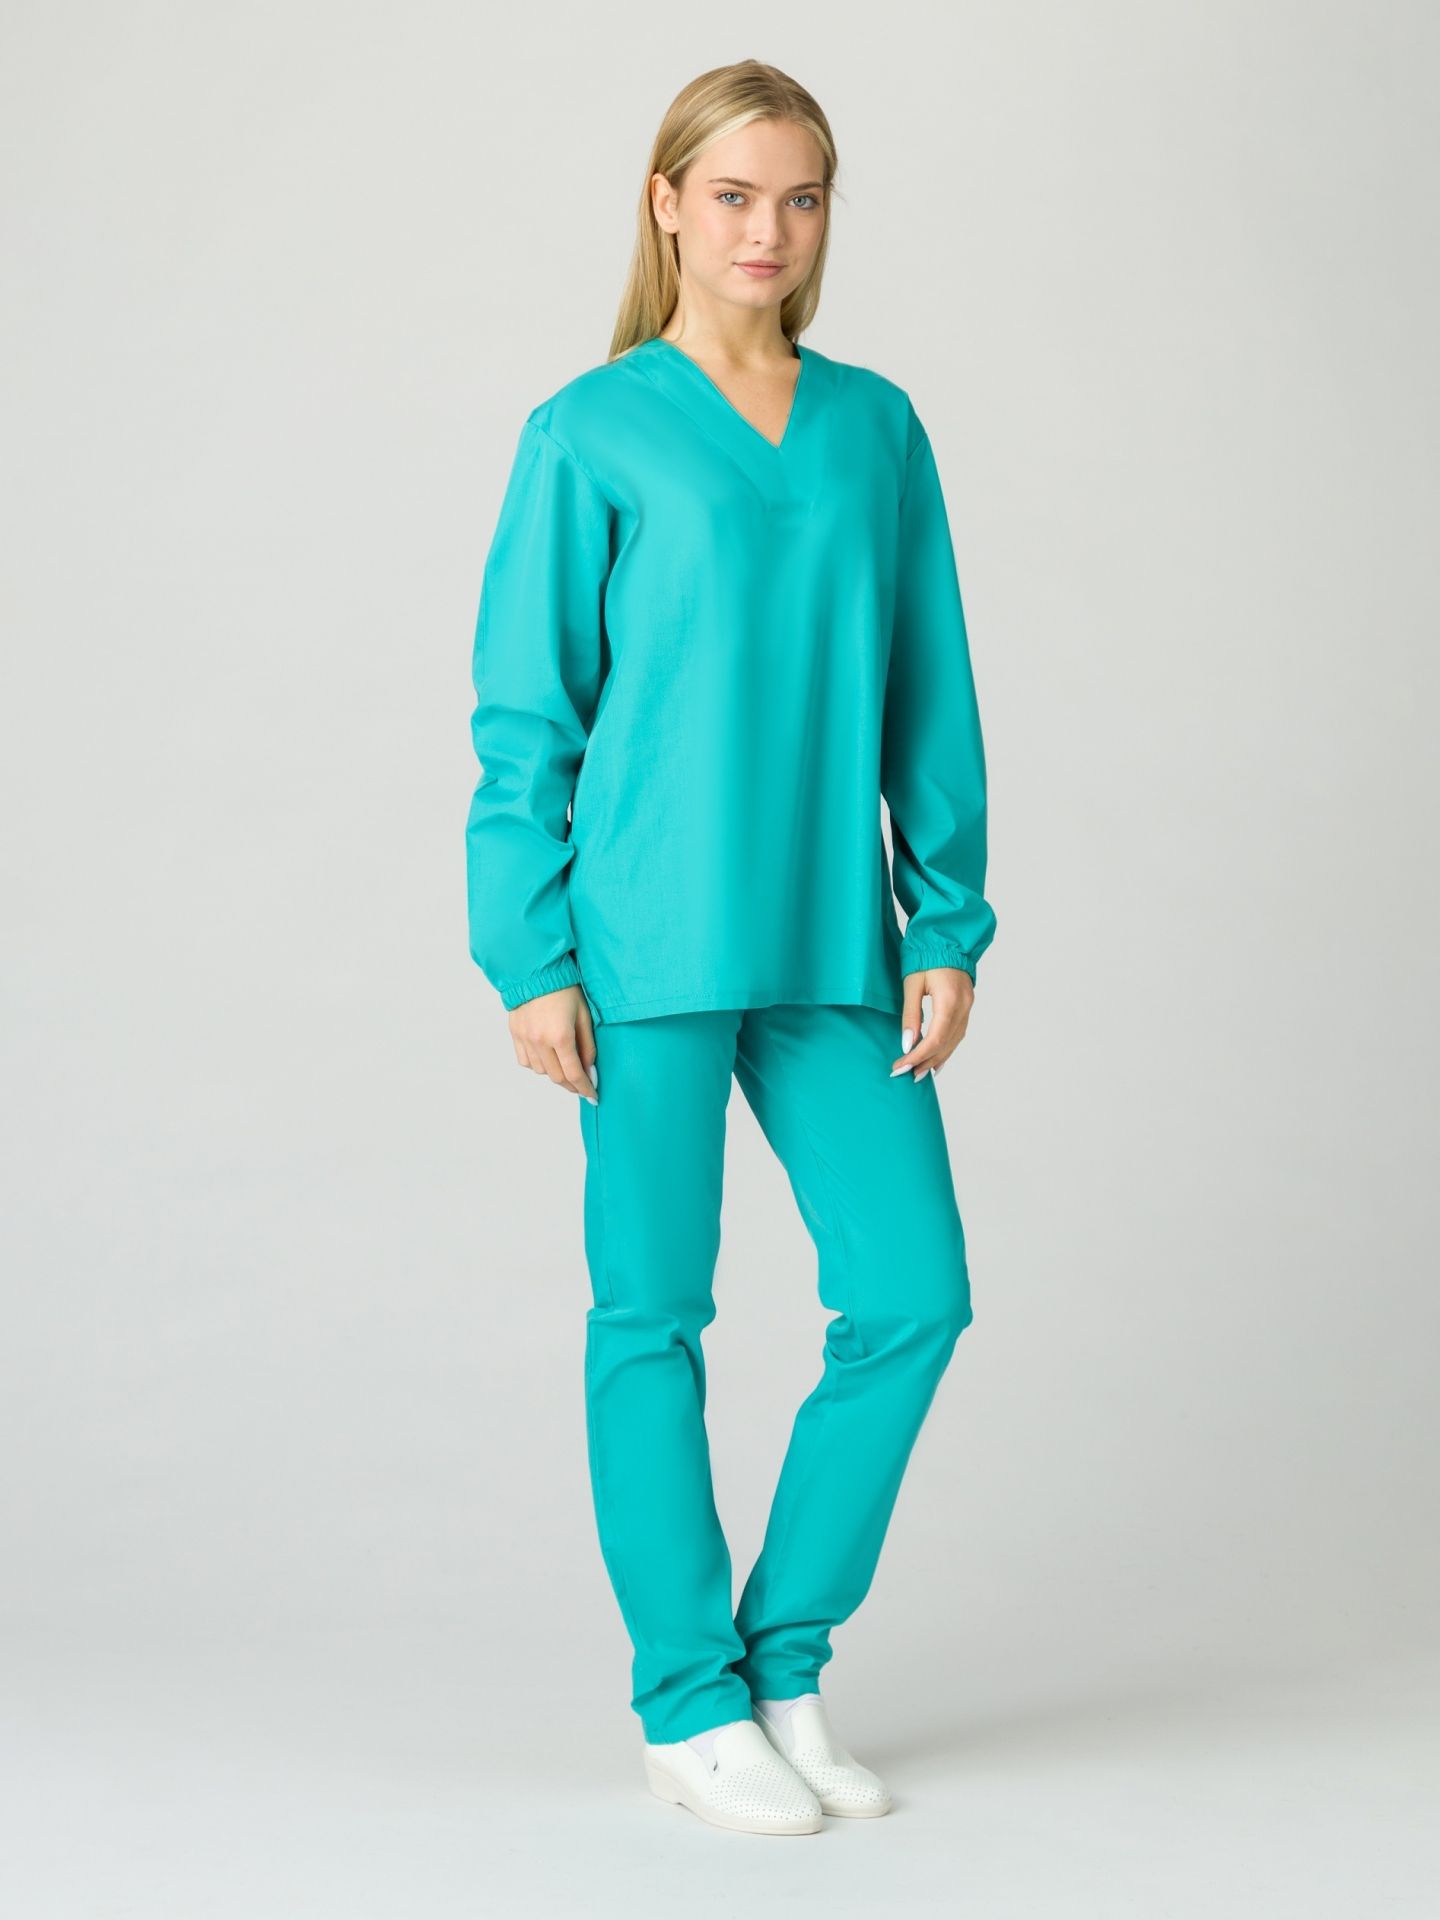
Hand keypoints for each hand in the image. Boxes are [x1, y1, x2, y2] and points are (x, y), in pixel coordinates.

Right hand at [508, 985, 598, 1102]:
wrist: (536, 971)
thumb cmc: (565, 989)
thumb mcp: (585, 1016)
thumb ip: (588, 1047)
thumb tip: (589, 1071)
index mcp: (560, 1036)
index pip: (574, 1073)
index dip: (585, 1088)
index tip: (593, 1096)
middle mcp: (540, 1041)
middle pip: (557, 1077)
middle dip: (572, 1085)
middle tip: (582, 1085)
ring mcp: (525, 1039)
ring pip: (541, 1072)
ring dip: (555, 1074)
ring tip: (566, 1067)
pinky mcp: (515, 1034)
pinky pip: (526, 1061)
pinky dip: (538, 1065)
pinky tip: (548, 1058)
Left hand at [890, 967, 973, 1080]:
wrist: (947, 939)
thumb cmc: (926, 957)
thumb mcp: (912, 984)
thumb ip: (910, 1015)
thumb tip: (907, 1044)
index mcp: (949, 1001)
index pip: (935, 1039)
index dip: (918, 1057)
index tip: (901, 1067)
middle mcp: (963, 1007)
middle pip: (946, 1044)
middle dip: (925, 1062)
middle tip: (906, 1074)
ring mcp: (968, 1007)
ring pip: (954, 1042)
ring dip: (936, 1059)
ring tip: (920, 1072)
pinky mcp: (967, 1006)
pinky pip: (958, 1034)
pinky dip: (946, 1048)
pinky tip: (936, 1058)